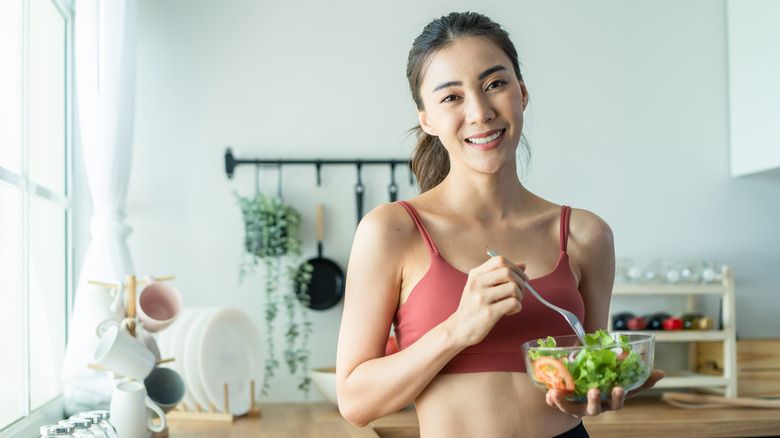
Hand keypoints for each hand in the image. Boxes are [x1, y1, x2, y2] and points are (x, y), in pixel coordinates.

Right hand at [448, 255, 528, 346]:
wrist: (457, 329)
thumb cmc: (472, 308)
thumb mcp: (480, 287)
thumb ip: (499, 275)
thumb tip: (523, 265)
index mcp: (475, 275)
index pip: (499, 260)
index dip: (515, 267)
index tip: (521, 277)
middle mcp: (477, 284)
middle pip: (508, 272)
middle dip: (520, 282)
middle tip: (520, 292)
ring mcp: (482, 298)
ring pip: (513, 287)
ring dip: (520, 296)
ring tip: (513, 303)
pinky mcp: (489, 313)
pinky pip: (513, 303)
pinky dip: (517, 307)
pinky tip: (509, 311)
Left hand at [545, 369, 664, 416]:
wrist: (581, 388)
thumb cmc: (604, 383)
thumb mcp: (620, 378)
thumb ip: (638, 376)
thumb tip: (660, 373)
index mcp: (609, 400)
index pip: (618, 402)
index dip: (619, 397)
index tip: (619, 388)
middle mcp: (595, 406)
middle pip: (596, 409)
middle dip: (595, 401)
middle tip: (594, 390)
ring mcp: (578, 407)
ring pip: (572, 409)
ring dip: (565, 402)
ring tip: (556, 392)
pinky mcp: (564, 405)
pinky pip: (557, 405)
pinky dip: (553, 400)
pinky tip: (549, 393)